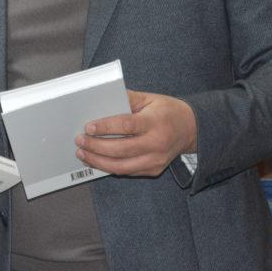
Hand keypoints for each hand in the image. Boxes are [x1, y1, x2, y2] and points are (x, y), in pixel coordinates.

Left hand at [75, 90, 196, 176]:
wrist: (192, 129)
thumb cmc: (167, 111)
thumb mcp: (149, 98)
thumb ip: (127, 98)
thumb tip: (102, 99)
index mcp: (155, 122)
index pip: (126, 126)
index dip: (105, 127)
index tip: (88, 127)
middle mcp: (157, 143)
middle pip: (121, 149)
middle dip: (96, 147)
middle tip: (80, 141)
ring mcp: (156, 160)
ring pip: (122, 167)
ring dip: (98, 161)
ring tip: (83, 153)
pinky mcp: (154, 170)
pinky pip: (127, 172)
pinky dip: (110, 167)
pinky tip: (97, 160)